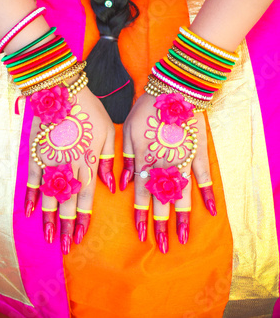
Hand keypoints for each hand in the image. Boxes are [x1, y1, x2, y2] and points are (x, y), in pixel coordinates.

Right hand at [24, 86, 114, 253]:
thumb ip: (109, 159)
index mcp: (89, 160)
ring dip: (49, 217)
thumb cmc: (89, 108)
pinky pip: (33, 178)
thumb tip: (112, 186)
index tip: (79, 237)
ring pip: (50, 195)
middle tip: (63, 247)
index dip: (82, 218)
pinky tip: (29, 211)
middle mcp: (69, 165)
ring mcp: (51, 159)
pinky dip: (32, 195)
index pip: (86, 196)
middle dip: (65, 225)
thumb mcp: (108, 130)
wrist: (61, 88)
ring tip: (47, 237)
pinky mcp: (38, 152)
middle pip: (67, 201)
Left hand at [121, 93, 215, 252]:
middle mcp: (166, 165)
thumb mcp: (127, 131)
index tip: (142, 235)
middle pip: (164, 201)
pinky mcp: (198, 151)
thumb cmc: (145, 109)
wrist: (172, 90)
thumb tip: (125, 185)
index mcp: (146, 160)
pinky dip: (208, 193)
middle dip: (162, 226)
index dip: (142, 216)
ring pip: (184, 195)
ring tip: (185, 237)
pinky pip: (204, 176)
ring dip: (184, 218)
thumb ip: (127, 159)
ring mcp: (184, 160)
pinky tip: (212, 209)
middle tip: (164, 247)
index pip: (143, 195)